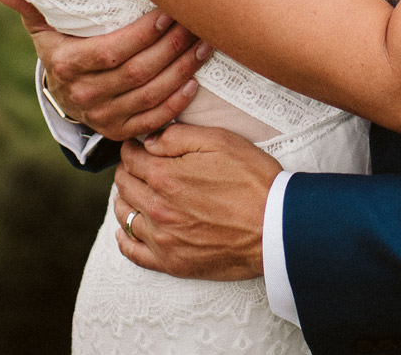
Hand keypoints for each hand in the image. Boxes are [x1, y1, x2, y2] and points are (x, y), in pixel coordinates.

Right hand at [0, 0, 207, 139]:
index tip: (167, 13)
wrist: (65, 90)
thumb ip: (29, 1)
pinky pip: (154, 120)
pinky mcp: (120, 131)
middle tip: (195, 24)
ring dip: (182, 70)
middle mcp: (84, 96)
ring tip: (204, 45)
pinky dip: (177, 102)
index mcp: (67, 65)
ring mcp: (103, 117)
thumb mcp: (44, 23)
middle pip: (136, 73)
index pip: (110, 52)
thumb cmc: (62, 43)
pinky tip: (194, 81)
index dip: (141, 35)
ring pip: (150, 96)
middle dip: (170, 47)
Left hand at [112, 126, 280, 280]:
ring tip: (136, 192)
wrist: (276, 226)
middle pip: (124, 185)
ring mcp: (162, 239)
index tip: (139, 145)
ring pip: (124, 216)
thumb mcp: (219, 141)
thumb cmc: (253, 180)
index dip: (133, 147)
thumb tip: (148, 140)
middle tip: (140, 165)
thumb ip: (178, 136)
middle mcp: (156, 208)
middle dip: (128, 170)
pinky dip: (125, 239)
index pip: (130, 157)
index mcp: (164, 176)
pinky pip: (133, 252)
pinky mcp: (172, 263)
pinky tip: (127, 230)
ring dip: (126, 200)